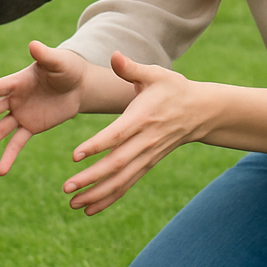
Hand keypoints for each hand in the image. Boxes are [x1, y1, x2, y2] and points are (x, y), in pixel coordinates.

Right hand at [0, 41, 88, 174]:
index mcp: (19, 81)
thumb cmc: (66, 68)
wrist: (78, 86)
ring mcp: (21, 114)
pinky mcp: (31, 127)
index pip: (3, 86)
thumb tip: (33, 44)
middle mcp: (15, 98)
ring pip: (2, 129)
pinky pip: (17, 142)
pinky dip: (9, 155)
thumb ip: (45, 55)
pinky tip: (1, 169)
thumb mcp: (58, 62)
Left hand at [63, 52, 205, 215]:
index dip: (97, 145)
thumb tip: (114, 56)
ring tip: (73, 203)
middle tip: (66, 187)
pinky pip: (128, 185)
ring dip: (97, 194)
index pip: (118, 135)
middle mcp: (145, 141)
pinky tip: (89, 209)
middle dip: (91, 178)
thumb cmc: (172, 88)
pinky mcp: (148, 164)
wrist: (200, 111)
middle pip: (117, 164)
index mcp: (142, 117)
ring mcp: (148, 156)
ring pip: (122, 180)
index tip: (75, 155)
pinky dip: (110, 198)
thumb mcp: (154, 74)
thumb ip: (131, 68)